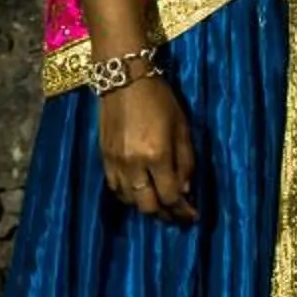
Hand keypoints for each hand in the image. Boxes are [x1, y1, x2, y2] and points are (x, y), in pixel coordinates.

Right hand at [99, 76, 197, 224]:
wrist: (123, 80)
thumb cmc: (160, 100)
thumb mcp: (182, 127)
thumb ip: (186, 161)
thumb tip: (185, 190)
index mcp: (157, 154)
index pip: (170, 196)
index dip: (183, 211)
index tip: (192, 216)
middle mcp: (134, 165)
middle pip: (148, 206)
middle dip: (166, 215)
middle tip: (178, 215)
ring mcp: (115, 164)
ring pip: (130, 201)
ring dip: (147, 206)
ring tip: (161, 204)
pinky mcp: (103, 160)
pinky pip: (115, 189)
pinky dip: (129, 196)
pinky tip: (140, 192)